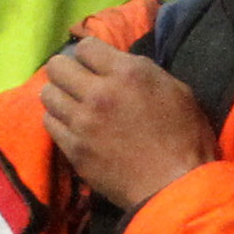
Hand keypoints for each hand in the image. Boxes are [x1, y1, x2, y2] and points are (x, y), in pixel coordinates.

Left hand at [37, 39, 219, 212]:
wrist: (175, 187)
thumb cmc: (185, 138)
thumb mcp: (176, 90)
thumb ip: (142, 72)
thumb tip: (117, 65)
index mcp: (127, 73)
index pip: (85, 46)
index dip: (91, 55)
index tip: (97, 66)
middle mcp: (98, 93)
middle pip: (57, 66)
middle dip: (67, 70)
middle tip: (78, 82)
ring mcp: (82, 122)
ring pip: (47, 94)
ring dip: (60, 95)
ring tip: (73, 105)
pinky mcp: (73, 149)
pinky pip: (49, 123)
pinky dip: (59, 121)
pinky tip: (73, 126)